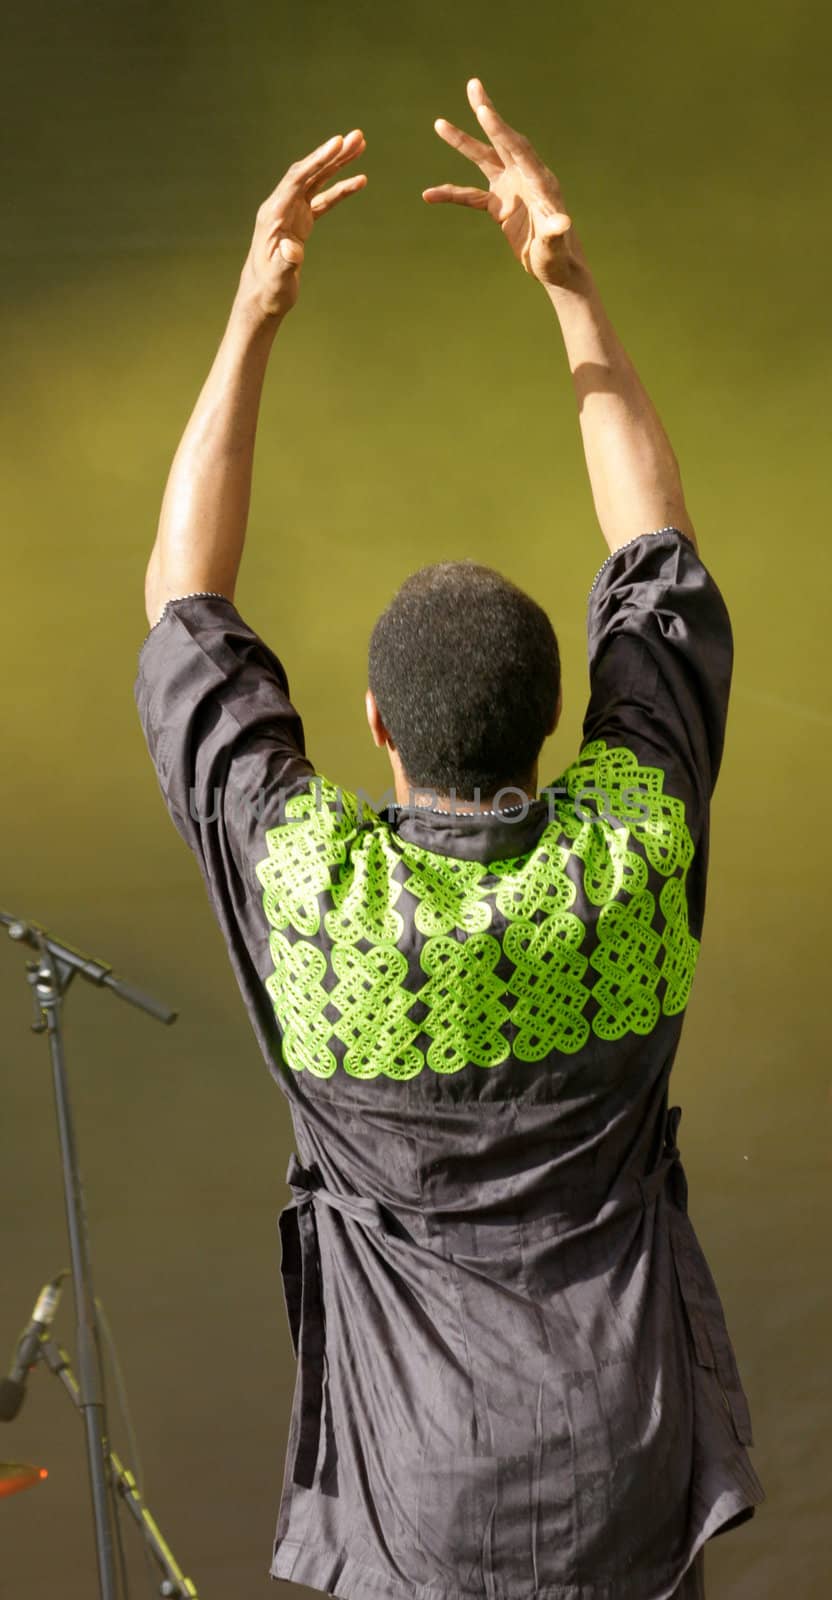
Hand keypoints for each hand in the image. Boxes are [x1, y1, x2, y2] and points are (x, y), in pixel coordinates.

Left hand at [239, 129, 366, 319]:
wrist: (262, 300)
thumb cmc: (268, 291)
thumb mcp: (277, 280)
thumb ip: (285, 262)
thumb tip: (293, 248)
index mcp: (273, 214)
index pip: (298, 178)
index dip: (318, 159)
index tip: (338, 142)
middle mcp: (281, 206)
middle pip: (309, 172)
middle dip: (332, 154)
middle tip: (358, 137)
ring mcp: (291, 212)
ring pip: (317, 181)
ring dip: (338, 164)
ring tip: (360, 147)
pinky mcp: (300, 222)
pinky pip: (323, 200)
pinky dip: (340, 190)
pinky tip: (359, 181)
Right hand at [423, 80, 587, 290]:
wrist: (557, 270)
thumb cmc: (559, 259)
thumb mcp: (554, 247)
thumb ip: (555, 233)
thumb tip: (561, 223)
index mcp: (539, 181)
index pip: (518, 149)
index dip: (500, 130)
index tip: (484, 111)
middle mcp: (524, 177)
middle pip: (502, 139)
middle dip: (486, 113)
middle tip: (473, 85)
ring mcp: (511, 189)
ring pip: (483, 159)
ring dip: (462, 142)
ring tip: (439, 123)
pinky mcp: (500, 205)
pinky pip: (470, 196)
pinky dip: (450, 195)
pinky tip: (428, 195)